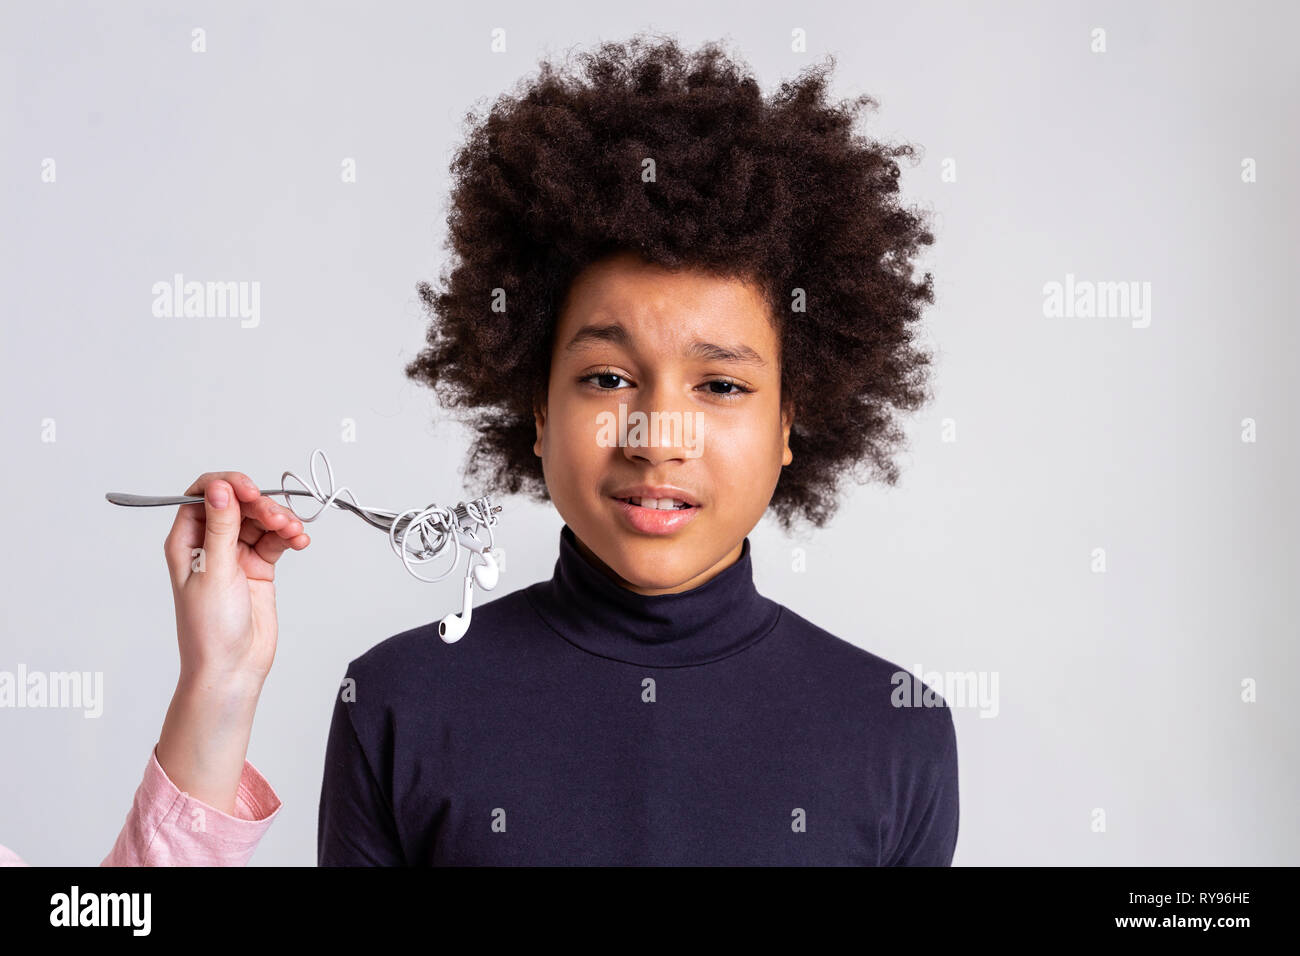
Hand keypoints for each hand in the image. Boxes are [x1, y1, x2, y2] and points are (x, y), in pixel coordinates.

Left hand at [162, 472, 308, 689]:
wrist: (232, 668)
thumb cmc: (210, 629)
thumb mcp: (214, 572)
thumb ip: (220, 527)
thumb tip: (219, 488)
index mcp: (187, 541)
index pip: (204, 495)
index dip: (228, 486)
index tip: (251, 491)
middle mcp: (210, 544)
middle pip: (238, 505)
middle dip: (261, 506)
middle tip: (279, 519)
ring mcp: (236, 555)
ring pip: (260, 520)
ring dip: (280, 520)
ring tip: (294, 533)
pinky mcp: (258, 567)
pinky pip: (276, 540)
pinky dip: (289, 537)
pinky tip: (300, 542)